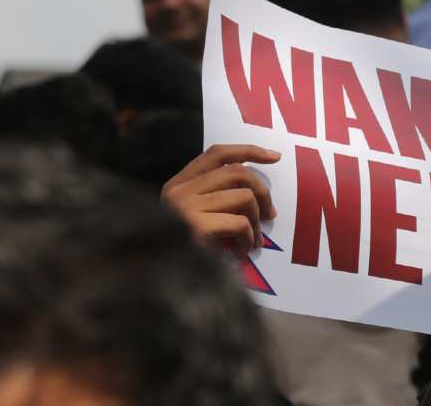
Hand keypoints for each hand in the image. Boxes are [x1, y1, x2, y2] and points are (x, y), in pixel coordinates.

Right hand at [161, 144, 279, 254]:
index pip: (217, 154)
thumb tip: (256, 193)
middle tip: (270, 215)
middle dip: (263, 191)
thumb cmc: (180, 251)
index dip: (248, 150)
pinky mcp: (196, 227)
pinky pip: (240, 223)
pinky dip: (249, 238)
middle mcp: (180, 190)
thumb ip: (215, 197)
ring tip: (253, 241)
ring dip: (256, 221)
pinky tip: (241, 252)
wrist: (156, 280)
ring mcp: (186, 207)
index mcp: (178, 184)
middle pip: (237, 172)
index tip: (274, 156)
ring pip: (244, 197)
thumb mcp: (194, 216)